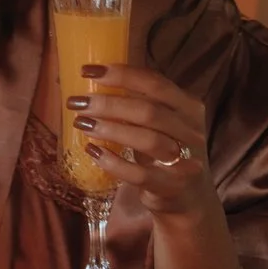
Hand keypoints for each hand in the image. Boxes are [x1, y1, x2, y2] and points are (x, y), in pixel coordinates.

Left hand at [72, 64, 214, 217]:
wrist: (187, 196)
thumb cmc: (164, 148)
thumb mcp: (159, 122)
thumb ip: (138, 101)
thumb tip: (91, 79)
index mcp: (187, 107)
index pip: (155, 83)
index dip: (121, 74)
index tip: (87, 71)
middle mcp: (191, 131)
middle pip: (149, 111)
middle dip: (108, 104)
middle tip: (76, 102)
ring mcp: (185, 160)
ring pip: (147, 140)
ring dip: (110, 129)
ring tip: (81, 123)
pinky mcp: (171, 186)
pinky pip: (139, 173)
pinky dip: (113, 162)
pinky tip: (92, 151)